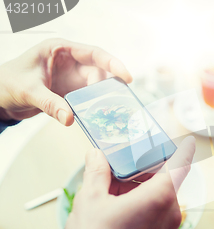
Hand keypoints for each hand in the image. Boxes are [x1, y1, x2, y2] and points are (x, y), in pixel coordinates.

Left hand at [0, 38, 131, 124]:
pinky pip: (89, 99)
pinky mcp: (71, 92)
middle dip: (108, 86)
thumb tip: (70, 118)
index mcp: (59, 50)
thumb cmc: (7, 83)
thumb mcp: (28, 91)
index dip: (113, 63)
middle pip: (99, 71)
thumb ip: (50, 103)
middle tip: (116, 102)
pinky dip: (95, 107)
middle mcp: (69, 62)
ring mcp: (71, 78)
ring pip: (97, 86)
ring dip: (103, 98)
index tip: (127, 77)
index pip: (93, 53)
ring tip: (110, 111)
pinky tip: (100, 117)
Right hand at [53, 136, 195, 228]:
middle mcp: (172, 214)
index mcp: (160, 196)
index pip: (180, 164)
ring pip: (162, 201)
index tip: (188, 141)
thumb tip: (96, 156)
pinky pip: (159, 218)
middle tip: (128, 164)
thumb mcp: (90, 200)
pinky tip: (122, 211)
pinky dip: (146, 209)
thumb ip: (97, 172)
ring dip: (145, 191)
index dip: (184, 150)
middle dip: (149, 171)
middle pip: (168, 182)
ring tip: (116, 190)